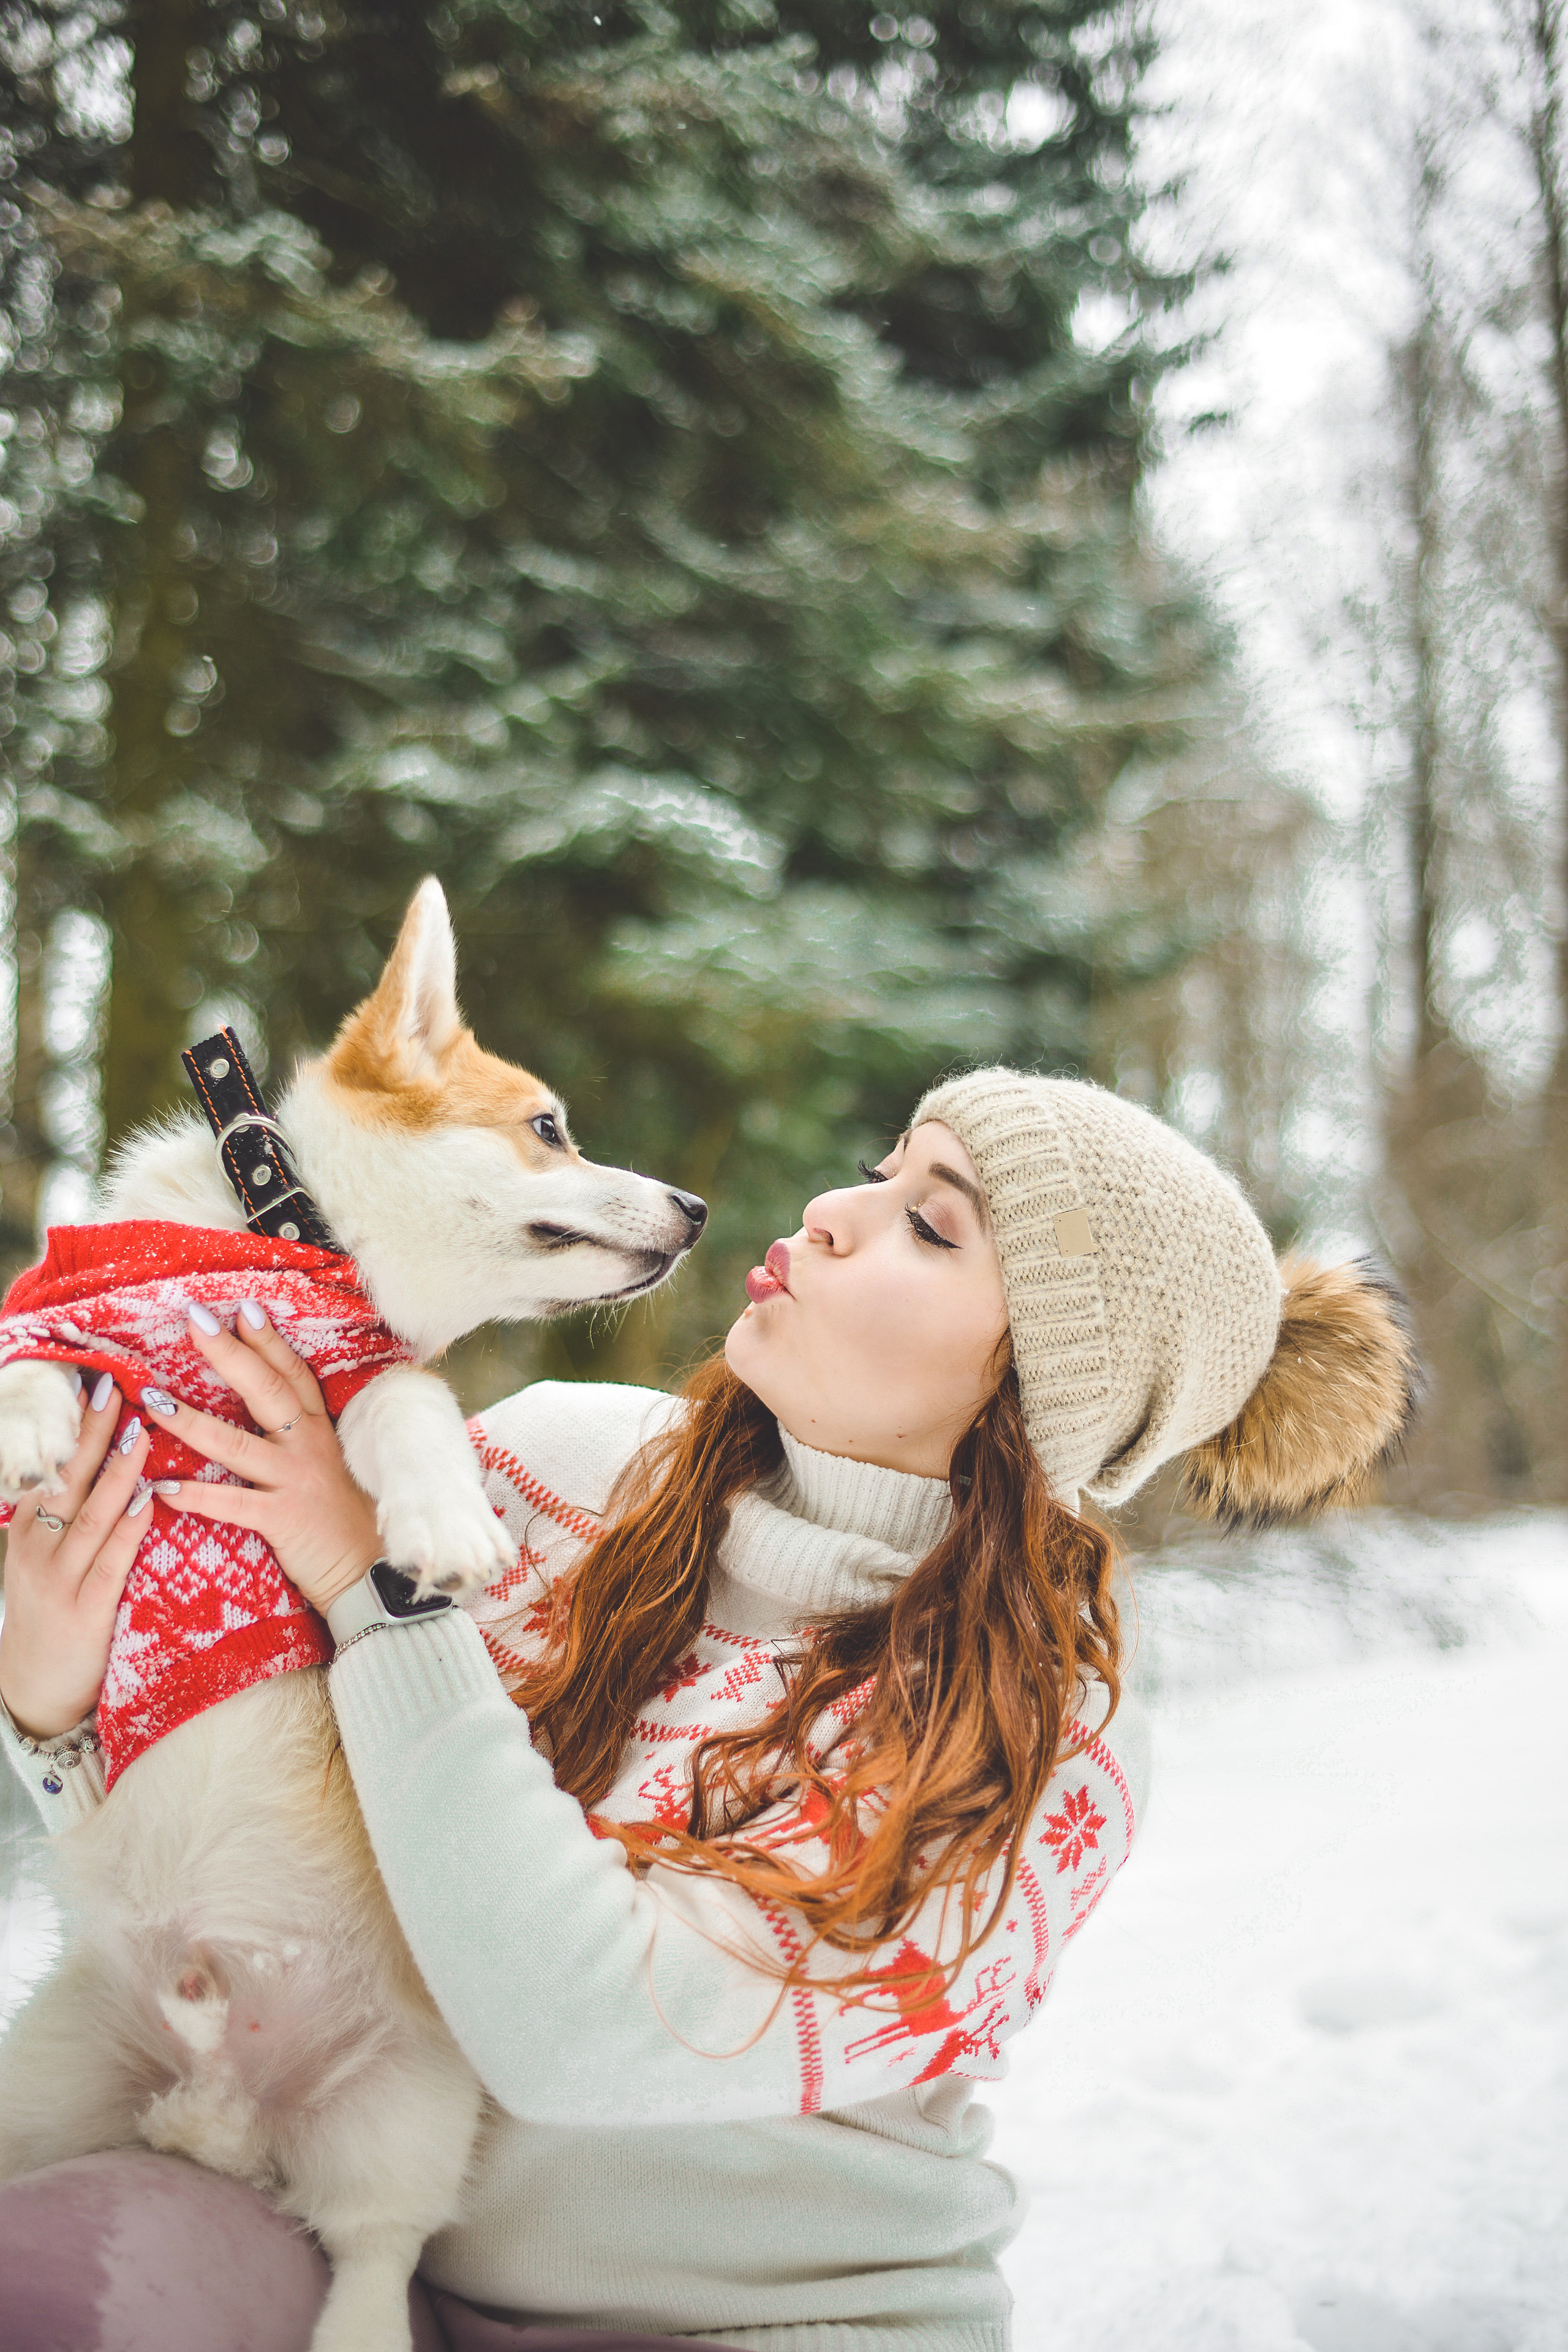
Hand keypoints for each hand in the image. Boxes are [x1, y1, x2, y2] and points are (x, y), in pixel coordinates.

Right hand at [0, 1377, 150, 1737]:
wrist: (35, 1687)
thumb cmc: (54, 1607)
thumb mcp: (48, 1552)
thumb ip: (71, 1507)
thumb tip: (105, 1452)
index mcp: (27, 1525)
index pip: (51, 1464)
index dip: (73, 1424)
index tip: (96, 1382)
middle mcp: (35, 1545)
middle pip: (66, 1478)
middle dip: (91, 1432)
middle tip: (116, 1387)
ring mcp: (57, 1578)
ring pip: (90, 1514)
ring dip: (116, 1471)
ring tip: (141, 1431)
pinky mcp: (84, 1610)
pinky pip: (111, 1560)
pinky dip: (129, 1527)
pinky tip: (148, 1498)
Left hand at [146, 1303, 381, 1617]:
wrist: (371, 1573)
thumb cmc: (345, 1519)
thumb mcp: (329, 1465)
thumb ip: (298, 1436)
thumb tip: (261, 1406)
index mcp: (319, 1430)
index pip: (294, 1374)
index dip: (268, 1340)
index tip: (243, 1307)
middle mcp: (309, 1447)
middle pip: (267, 1390)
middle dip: (229, 1354)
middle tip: (195, 1322)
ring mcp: (297, 1481)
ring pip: (238, 1443)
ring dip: (193, 1421)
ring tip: (154, 1400)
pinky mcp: (284, 1519)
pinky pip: (234, 1504)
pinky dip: (198, 1496)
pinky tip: (163, 1487)